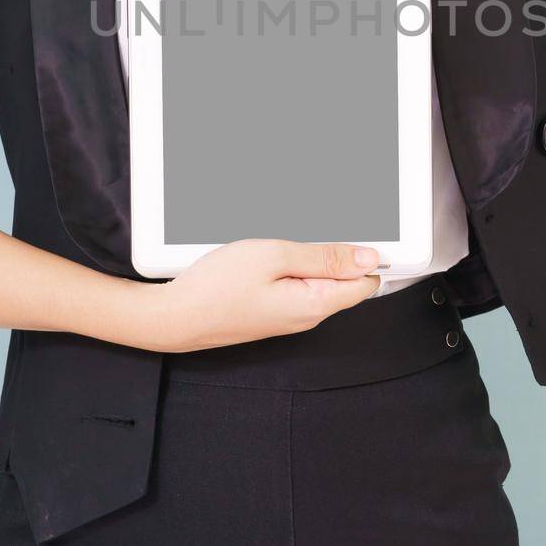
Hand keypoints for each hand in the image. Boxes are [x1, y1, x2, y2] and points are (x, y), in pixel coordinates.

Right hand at [149, 237, 383, 350]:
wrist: (177, 315)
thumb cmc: (217, 288)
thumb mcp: (274, 256)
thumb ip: (323, 257)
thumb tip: (367, 257)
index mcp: (316, 303)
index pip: (366, 282)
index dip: (368, 254)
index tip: (362, 230)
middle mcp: (307, 315)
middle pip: (344, 280)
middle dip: (337, 251)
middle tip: (308, 230)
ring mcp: (289, 315)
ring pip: (318, 280)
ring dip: (310, 256)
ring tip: (281, 239)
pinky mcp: (273, 310)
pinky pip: (297, 285)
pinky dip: (293, 265)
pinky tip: (272, 251)